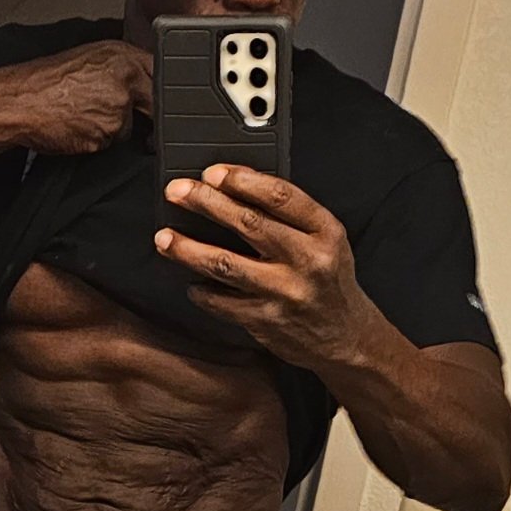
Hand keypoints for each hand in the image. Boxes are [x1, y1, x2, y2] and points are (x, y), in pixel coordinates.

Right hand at [0, 40, 152, 154]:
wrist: (18, 101)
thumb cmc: (45, 84)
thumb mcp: (88, 62)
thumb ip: (120, 71)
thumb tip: (144, 88)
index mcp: (120, 54)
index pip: (160, 72)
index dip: (158, 92)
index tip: (153, 103)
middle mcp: (125, 75)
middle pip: (156, 102)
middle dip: (147, 115)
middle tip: (123, 118)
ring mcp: (119, 103)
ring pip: (133, 125)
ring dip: (114, 129)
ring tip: (83, 116)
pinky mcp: (109, 130)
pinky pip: (113, 142)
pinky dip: (98, 141)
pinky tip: (78, 127)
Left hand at [154, 164, 369, 368]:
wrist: (345, 338)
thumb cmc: (328, 279)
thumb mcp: (324, 239)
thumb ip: (289, 215)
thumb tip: (232, 186)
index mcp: (326, 232)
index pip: (280, 196)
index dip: (241, 179)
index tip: (212, 172)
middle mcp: (309, 261)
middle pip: (248, 223)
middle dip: (205, 203)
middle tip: (176, 192)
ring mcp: (286, 294)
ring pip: (225, 264)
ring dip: (188, 249)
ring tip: (164, 238)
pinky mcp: (267, 322)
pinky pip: (221, 302)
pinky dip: (200, 290)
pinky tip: (192, 281)